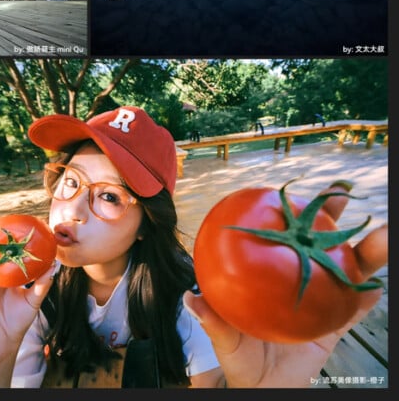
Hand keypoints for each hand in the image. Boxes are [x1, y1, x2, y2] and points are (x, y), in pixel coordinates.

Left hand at [184, 184, 386, 387]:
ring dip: (367, 253)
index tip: (292, 189)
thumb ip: (212, 321)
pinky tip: (377, 289)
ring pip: (346, 271)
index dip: (287, 211)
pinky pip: (354, 310)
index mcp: (268, 275)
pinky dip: (367, 298)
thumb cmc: (238, 357)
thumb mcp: (223, 339)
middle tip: (342, 192)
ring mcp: (319, 301)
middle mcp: (296, 281)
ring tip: (384, 236)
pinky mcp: (334, 326)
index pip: (279, 236)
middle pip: (317, 242)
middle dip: (332, 215)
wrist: (263, 388)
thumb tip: (191, 299)